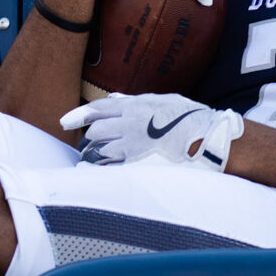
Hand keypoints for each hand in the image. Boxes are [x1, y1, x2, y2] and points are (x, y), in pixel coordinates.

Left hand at [61, 92, 243, 171]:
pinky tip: (92, 175)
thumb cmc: (191, 120)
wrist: (210, 140)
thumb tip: (116, 100)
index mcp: (136, 107)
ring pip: (99, 150)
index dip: (78, 115)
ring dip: (93, 155)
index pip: (98, 109)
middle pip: (95, 131)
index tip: (65, 122)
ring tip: (93, 160)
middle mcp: (130, 125)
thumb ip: (138, 101)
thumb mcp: (164, 101)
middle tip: (90, 145)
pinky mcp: (138, 166)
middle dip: (90, 137)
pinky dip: (97, 172)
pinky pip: (109, 170)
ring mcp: (133, 147)